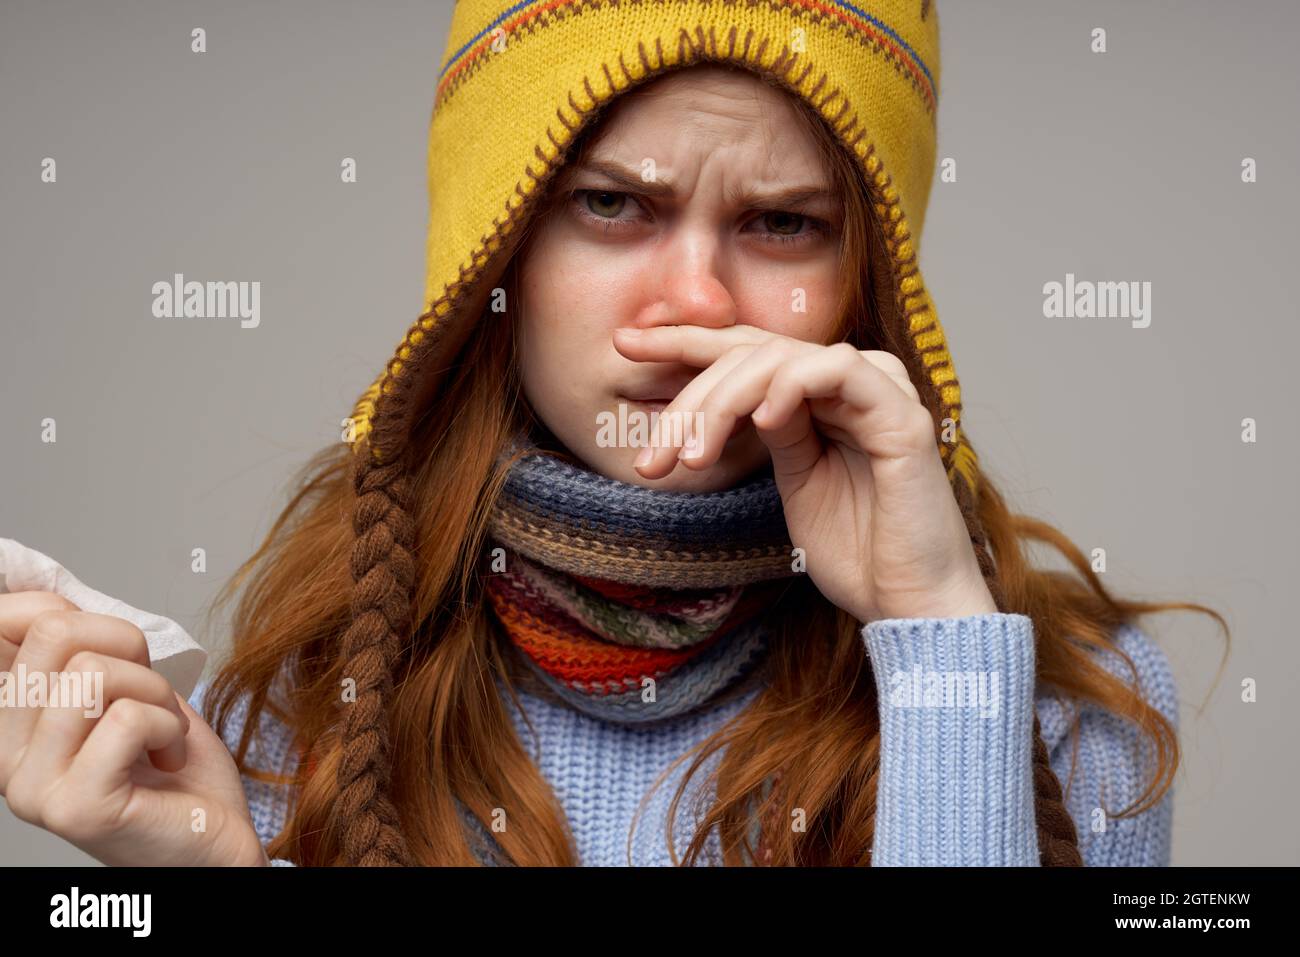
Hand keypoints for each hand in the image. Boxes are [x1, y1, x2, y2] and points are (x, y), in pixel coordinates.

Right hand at [0, 591, 267, 865]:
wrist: (216, 840)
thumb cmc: (176, 770)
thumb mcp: (126, 687)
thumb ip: (82, 647)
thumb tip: (40, 596)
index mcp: (11, 723)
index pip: (5, 625)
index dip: (66, 610)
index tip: (115, 648)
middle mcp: (6, 758)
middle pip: (55, 635)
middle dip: (129, 652)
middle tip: (150, 698)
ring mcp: (32, 788)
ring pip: (92, 675)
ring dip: (154, 695)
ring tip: (161, 733)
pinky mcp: (76, 808)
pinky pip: (125, 719)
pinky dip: (167, 727)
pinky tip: (166, 759)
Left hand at [614, 323, 998, 622]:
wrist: (909, 605)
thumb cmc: (858, 553)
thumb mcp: (795, 482)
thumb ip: (770, 432)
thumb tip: (722, 399)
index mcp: (822, 397)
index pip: (748, 350)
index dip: (685, 342)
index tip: (624, 345)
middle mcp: (850, 385)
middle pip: (753, 351)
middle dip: (689, 394)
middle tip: (650, 455)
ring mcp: (879, 393)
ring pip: (782, 356)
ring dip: (723, 402)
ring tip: (692, 458)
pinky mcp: (901, 416)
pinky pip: (838, 371)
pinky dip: (790, 386)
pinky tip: (760, 419)